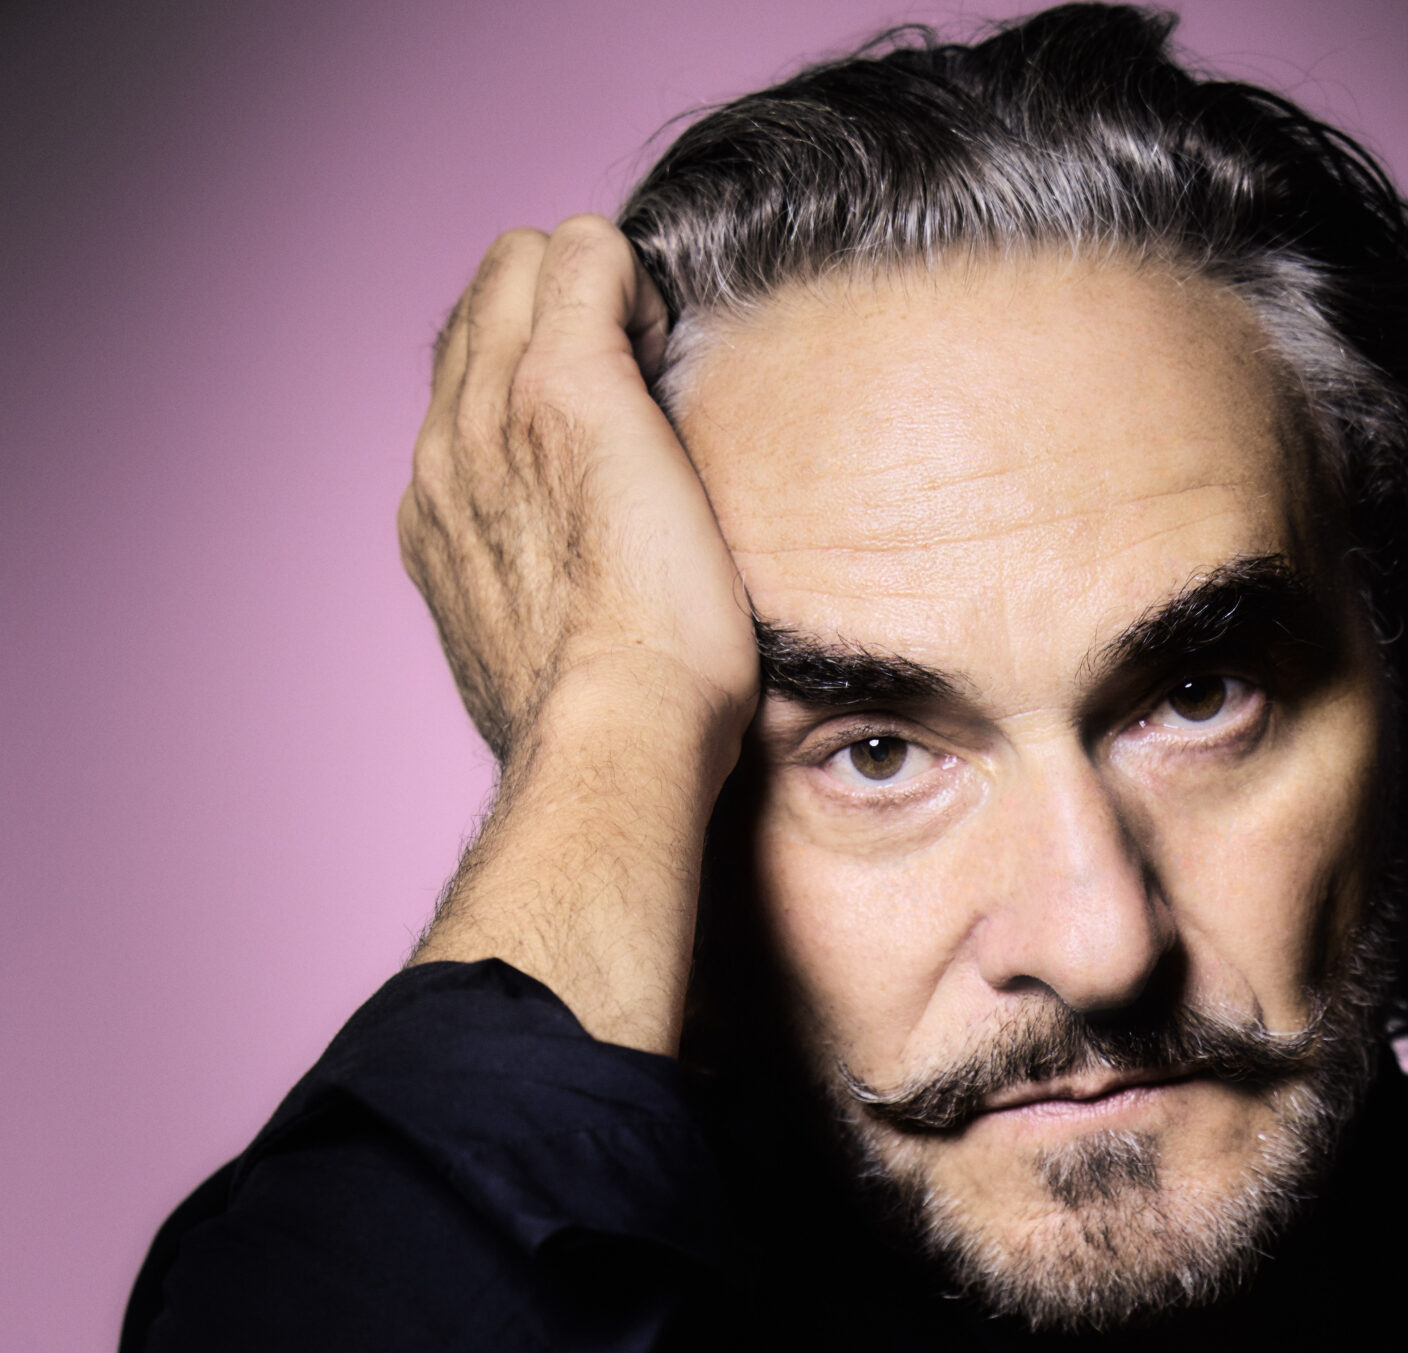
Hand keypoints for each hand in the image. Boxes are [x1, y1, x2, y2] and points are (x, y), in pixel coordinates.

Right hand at [398, 215, 758, 760]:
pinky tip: (670, 346)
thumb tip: (572, 627)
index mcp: (438, 518)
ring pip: (518, 264)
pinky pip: (584, 254)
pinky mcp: (568, 387)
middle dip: (557, 317)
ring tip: (654, 373)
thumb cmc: (610, 734)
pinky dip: (634, 281)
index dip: (533, 382)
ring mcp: (493, 414)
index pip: (463, 389)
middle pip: (476, 308)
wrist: (613, 743)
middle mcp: (446, 455)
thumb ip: (534, 613)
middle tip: (639, 390)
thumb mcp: (539, 666)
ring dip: (593, 295)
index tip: (608, 438)